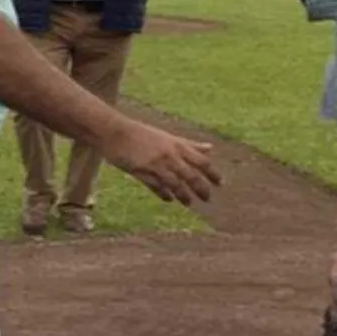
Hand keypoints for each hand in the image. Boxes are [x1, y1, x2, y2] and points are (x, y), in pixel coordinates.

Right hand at [98, 119, 219, 203]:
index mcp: (176, 145)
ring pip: (175, 183)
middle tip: (208, 198)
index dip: (212, 173)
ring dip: (184, 195)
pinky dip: (164, 194)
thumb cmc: (142, 134)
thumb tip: (211, 148)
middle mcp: (169, 155)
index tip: (221, 183)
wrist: (115, 132)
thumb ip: (190, 145)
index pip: (201, 160)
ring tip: (189, 203)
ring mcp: (155, 164)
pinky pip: (156, 186)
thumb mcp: (169, 138)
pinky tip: (168, 199)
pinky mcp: (141, 172)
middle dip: (201, 188)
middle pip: (191, 174)